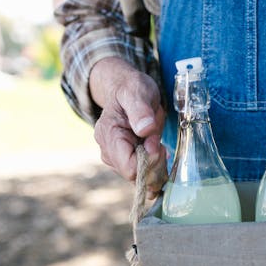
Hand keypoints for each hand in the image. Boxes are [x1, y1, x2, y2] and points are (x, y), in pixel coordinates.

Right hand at [89, 57, 167, 198]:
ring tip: (154, 141)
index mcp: (109, 134)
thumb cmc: (132, 88)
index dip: (149, 159)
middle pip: (135, 175)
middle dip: (153, 162)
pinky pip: (141, 173)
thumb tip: (145, 129)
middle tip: (158, 140)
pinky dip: (153, 166)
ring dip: (154, 164)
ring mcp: (114, 157)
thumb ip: (140, 110)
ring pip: (139, 177)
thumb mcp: (138, 91)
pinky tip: (155, 151)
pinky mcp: (123, 160)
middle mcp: (107, 150)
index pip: (129, 167)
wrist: (127, 89)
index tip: (157, 142)